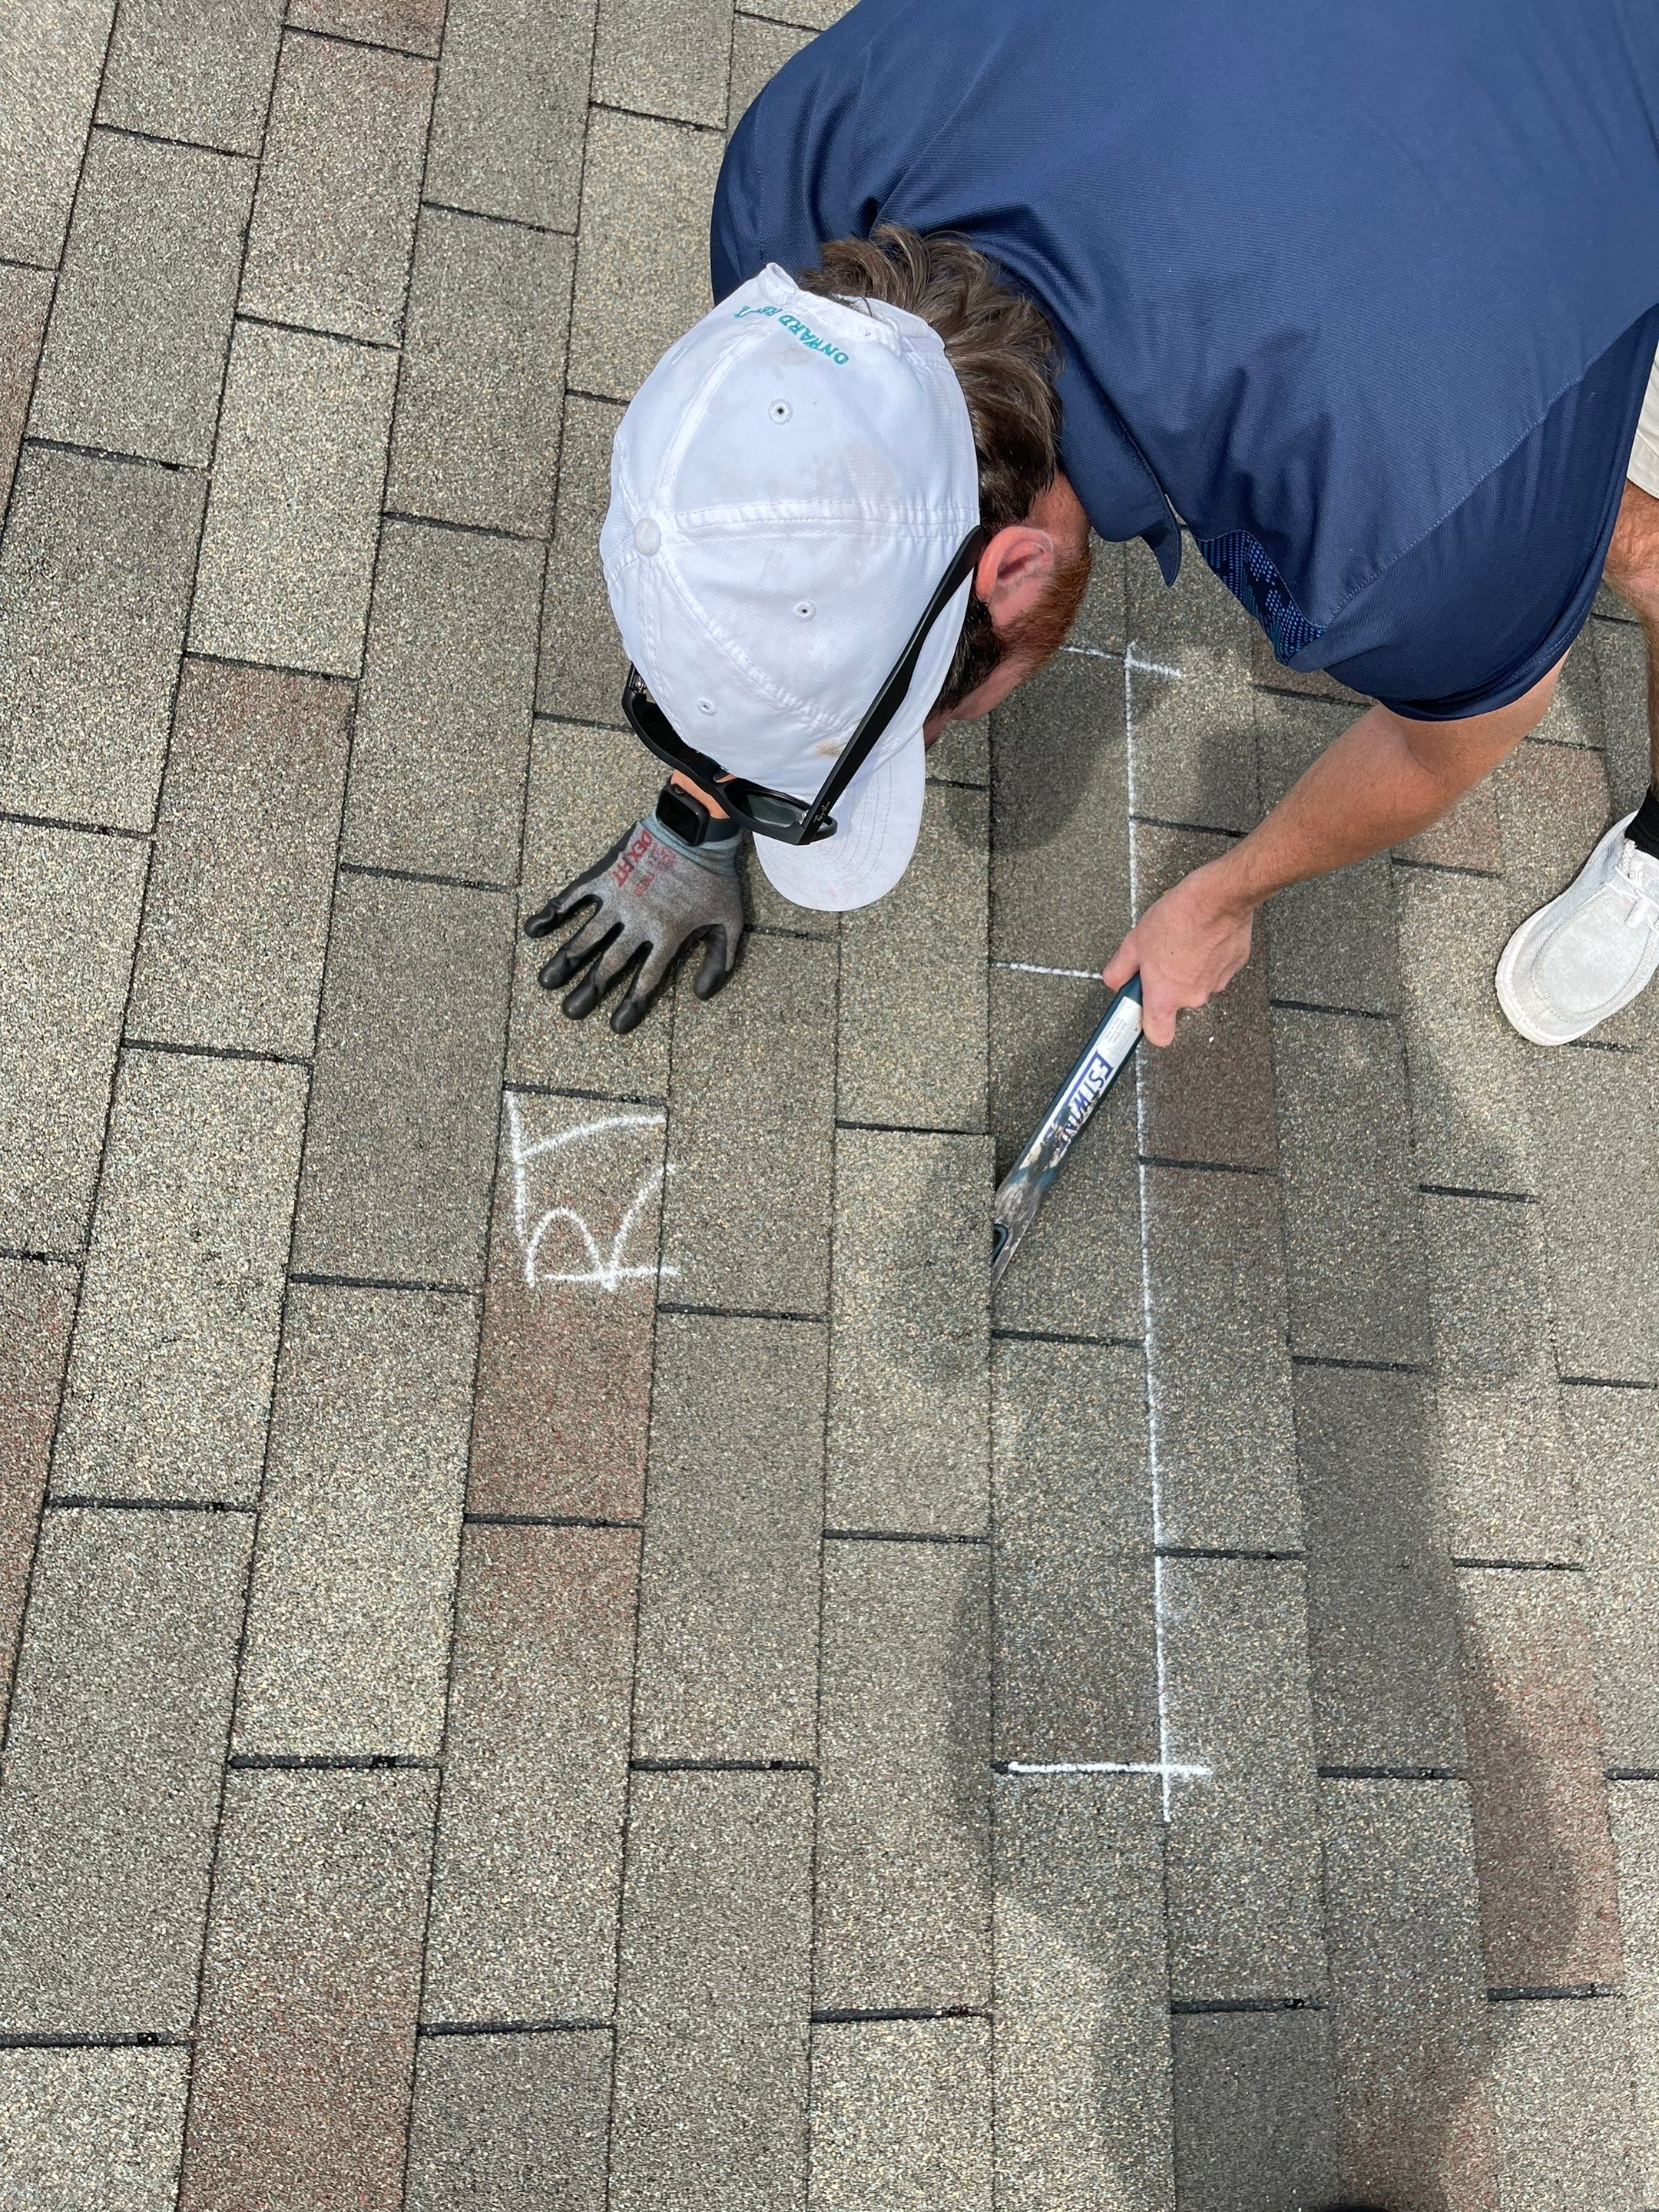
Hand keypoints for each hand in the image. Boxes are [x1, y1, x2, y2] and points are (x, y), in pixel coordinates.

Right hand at [524, 812, 745, 1034]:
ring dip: (565, 961)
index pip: (647, 979)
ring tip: (546, 983)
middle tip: (571, 1013)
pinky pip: (574, 896)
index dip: (632, 1004)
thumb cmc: (716, 875)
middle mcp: (639, 921)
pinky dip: (553, 912)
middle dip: (589, 990)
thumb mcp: (732, 920)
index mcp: (669, 935)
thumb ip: (721, 960)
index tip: (616, 1026)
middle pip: (610, 964)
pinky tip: (534, 929)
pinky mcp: (606, 874)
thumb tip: (702, 995)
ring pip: (587, 936)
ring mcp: (619, 897)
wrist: (698, 827)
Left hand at [1101, 859, 1253, 1046]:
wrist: (1217, 898)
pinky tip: (1199, 937)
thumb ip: (1119, 970)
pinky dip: (1207, 956)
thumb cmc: (1178, 918)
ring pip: (1196, 983)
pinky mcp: (1234, 966)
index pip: (1159, 1035)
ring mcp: (1217, 983)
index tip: (1143, 1011)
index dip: (1150, 1025)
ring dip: (1187, 968)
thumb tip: (1114, 981)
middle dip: (1167, 983)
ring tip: (1180, 940)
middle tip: (1159, 957)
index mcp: (1166, 996)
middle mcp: (1193, 997)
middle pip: (1176, 1001)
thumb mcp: (1134, 942)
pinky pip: (1215, 968)